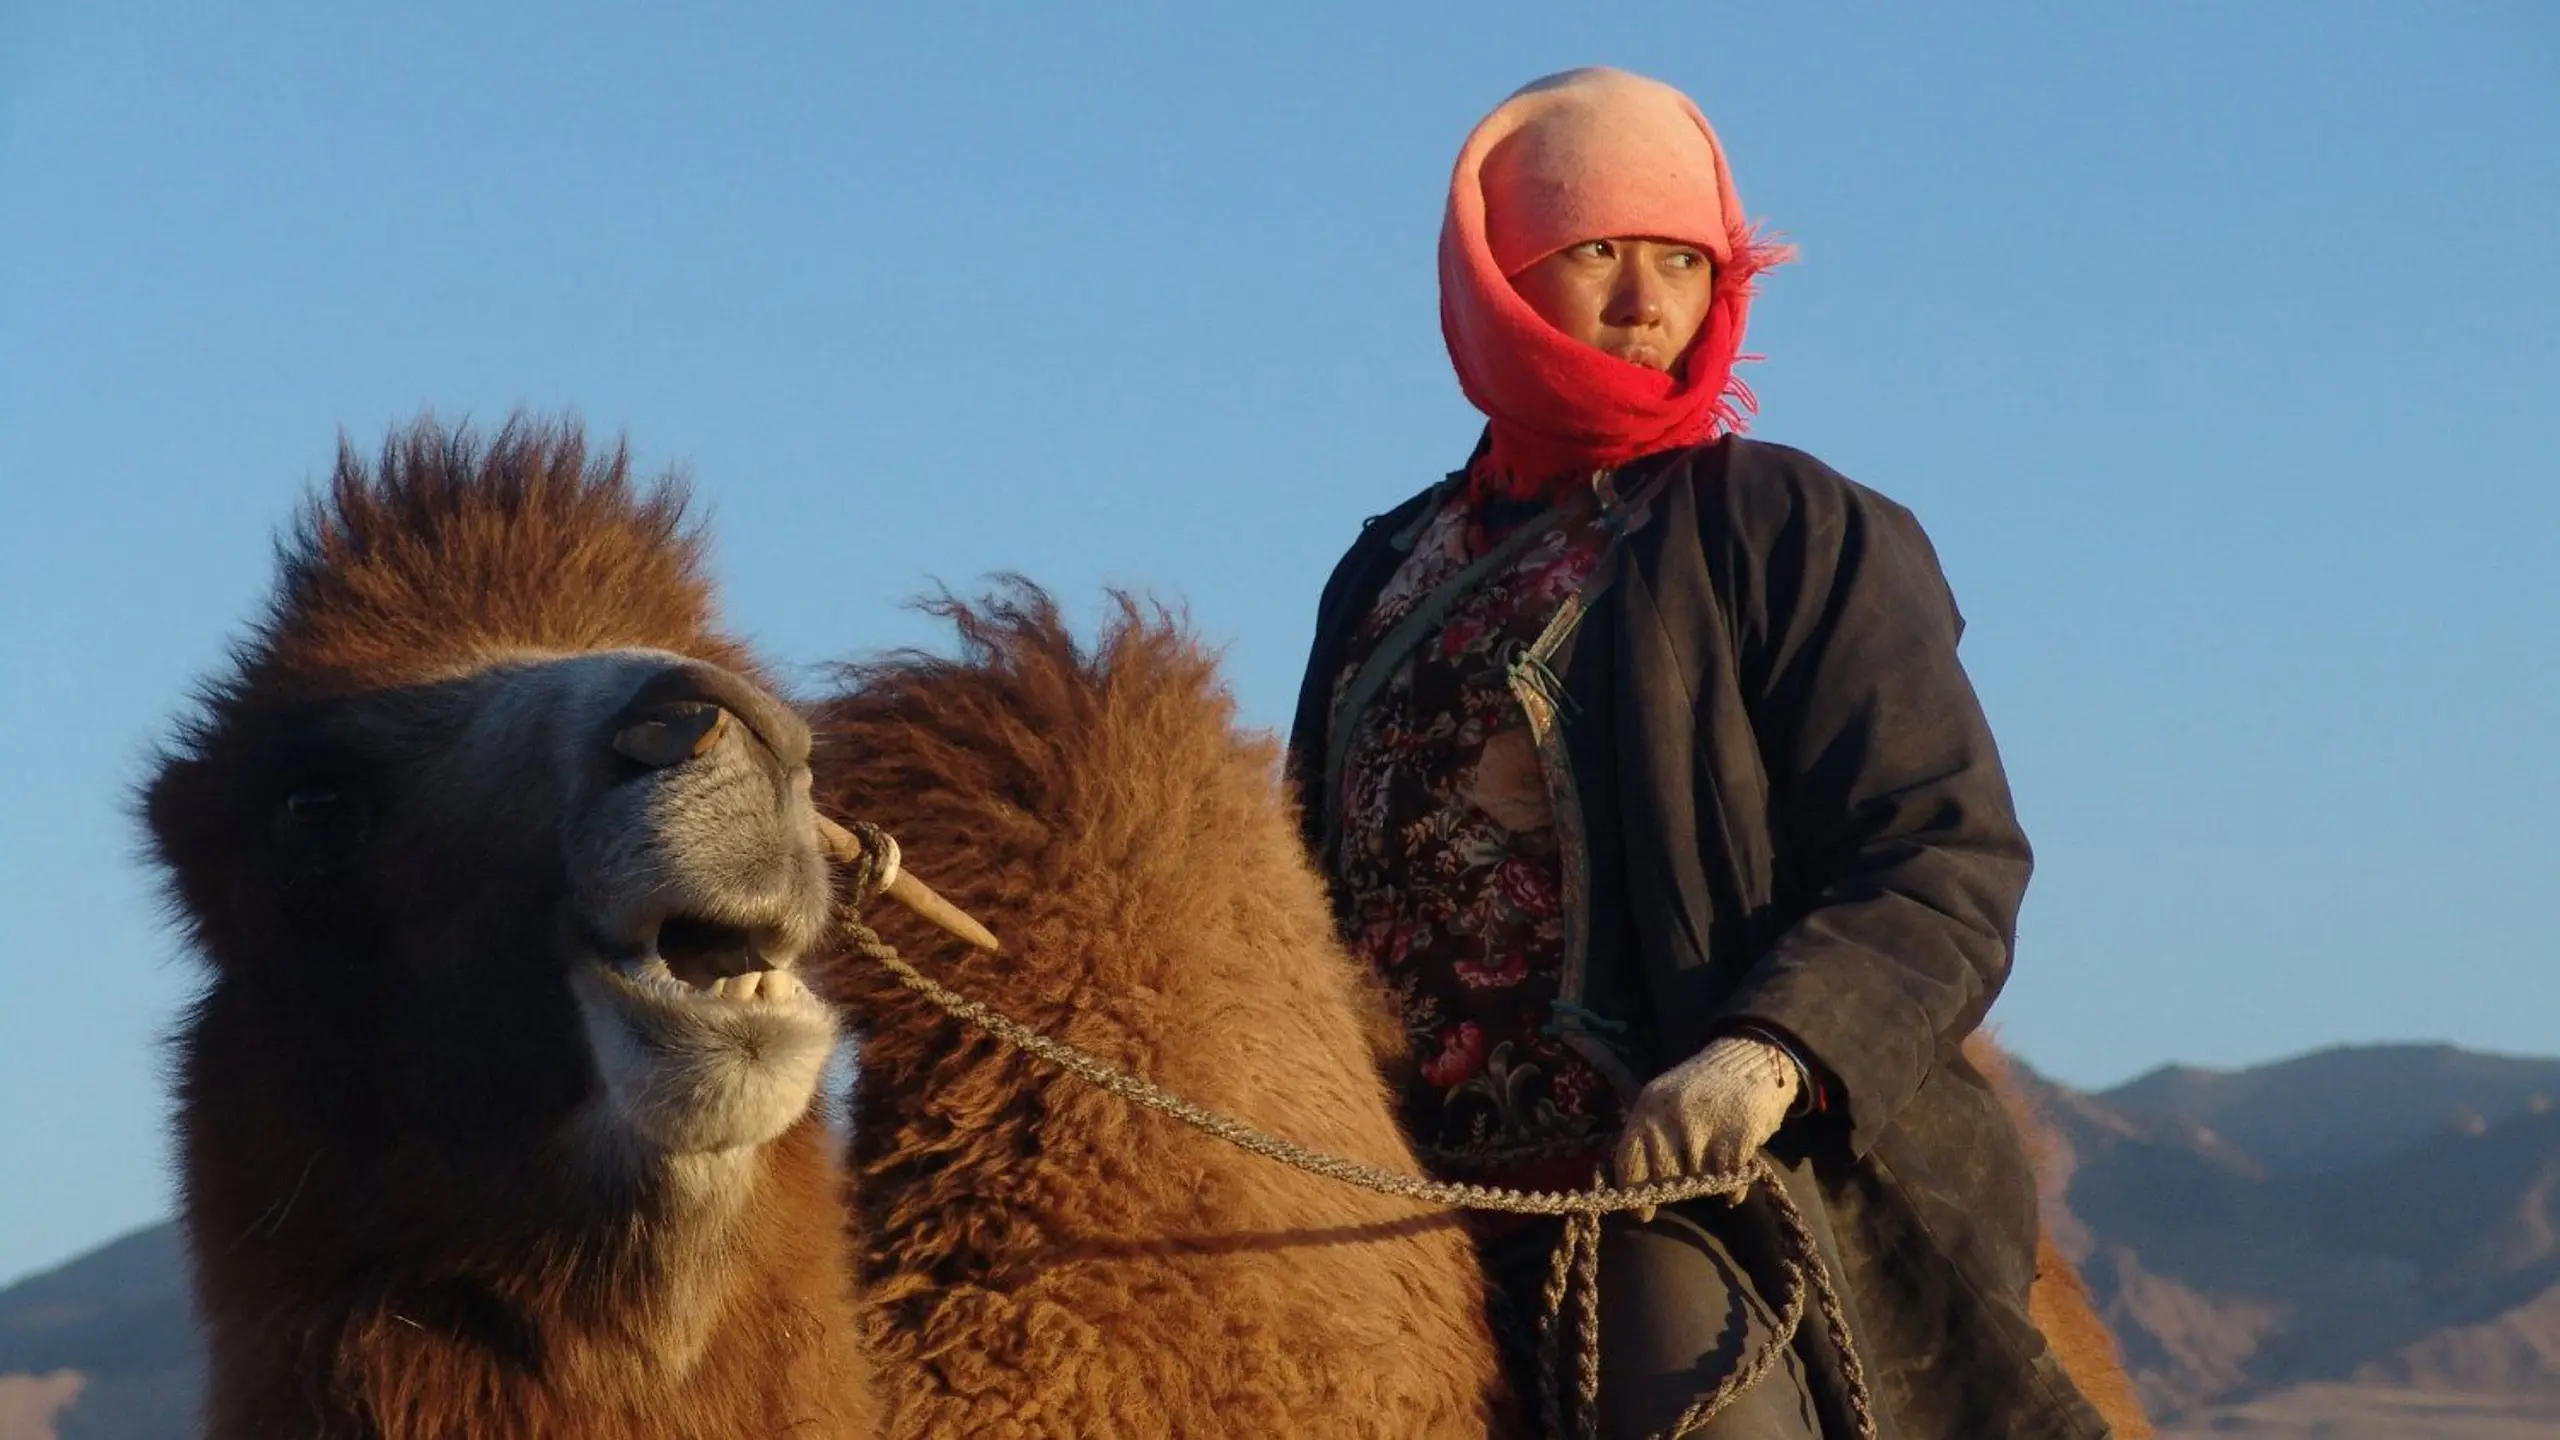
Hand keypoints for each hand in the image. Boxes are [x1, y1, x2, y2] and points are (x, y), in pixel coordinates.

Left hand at [1611, 1036, 1799, 1213]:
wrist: (1751, 1058)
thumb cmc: (1704, 1089)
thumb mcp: (1667, 1101)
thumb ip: (1651, 1137)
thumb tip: (1637, 1192)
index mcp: (1648, 1107)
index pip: (1630, 1160)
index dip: (1634, 1193)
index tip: (1644, 1214)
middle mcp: (1671, 1116)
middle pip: (1664, 1179)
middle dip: (1676, 1187)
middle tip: (1690, 1179)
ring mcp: (1705, 1126)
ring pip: (1698, 1182)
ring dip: (1707, 1184)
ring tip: (1715, 1164)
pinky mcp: (1738, 1136)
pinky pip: (1729, 1181)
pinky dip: (1733, 1186)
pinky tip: (1735, 1171)